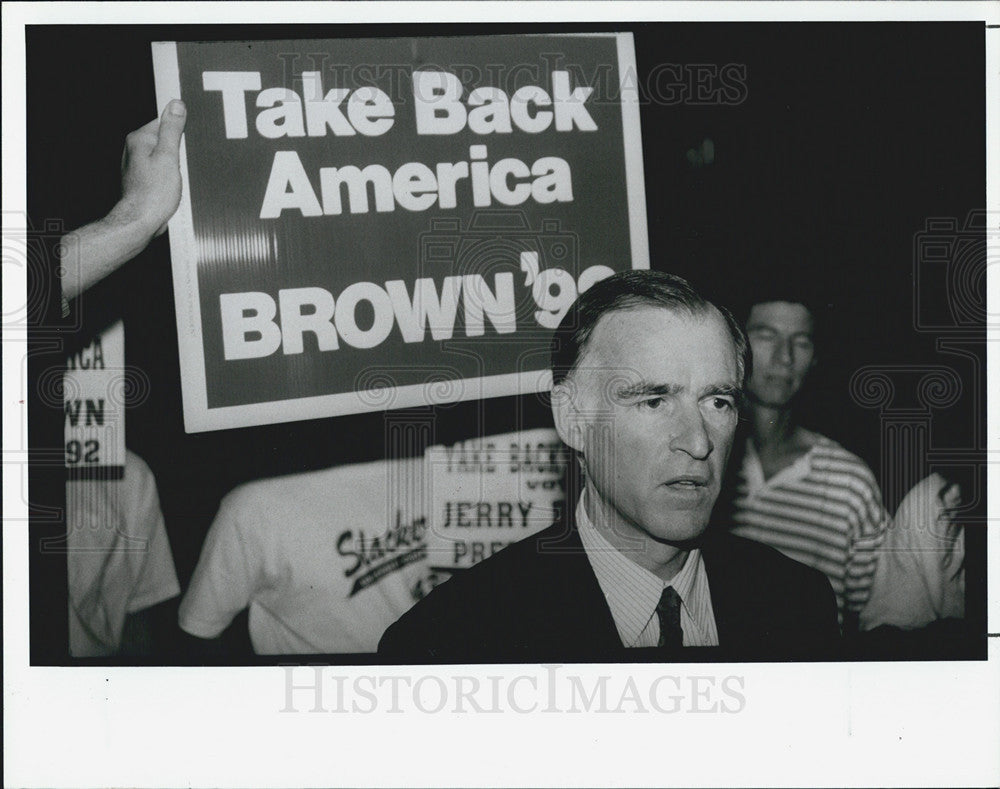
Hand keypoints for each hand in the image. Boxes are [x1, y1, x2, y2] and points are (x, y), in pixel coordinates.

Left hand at [112, 99, 186, 236]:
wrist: (141, 221)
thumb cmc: (154, 193)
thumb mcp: (169, 156)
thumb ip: (173, 130)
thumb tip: (176, 105)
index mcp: (140, 138)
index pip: (165, 123)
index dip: (181, 134)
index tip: (187, 147)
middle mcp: (134, 149)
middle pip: (165, 140)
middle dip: (179, 151)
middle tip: (183, 166)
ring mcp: (137, 164)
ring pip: (164, 157)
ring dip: (175, 166)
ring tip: (177, 179)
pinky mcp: (142, 179)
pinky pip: (161, 170)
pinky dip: (169, 176)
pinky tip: (172, 187)